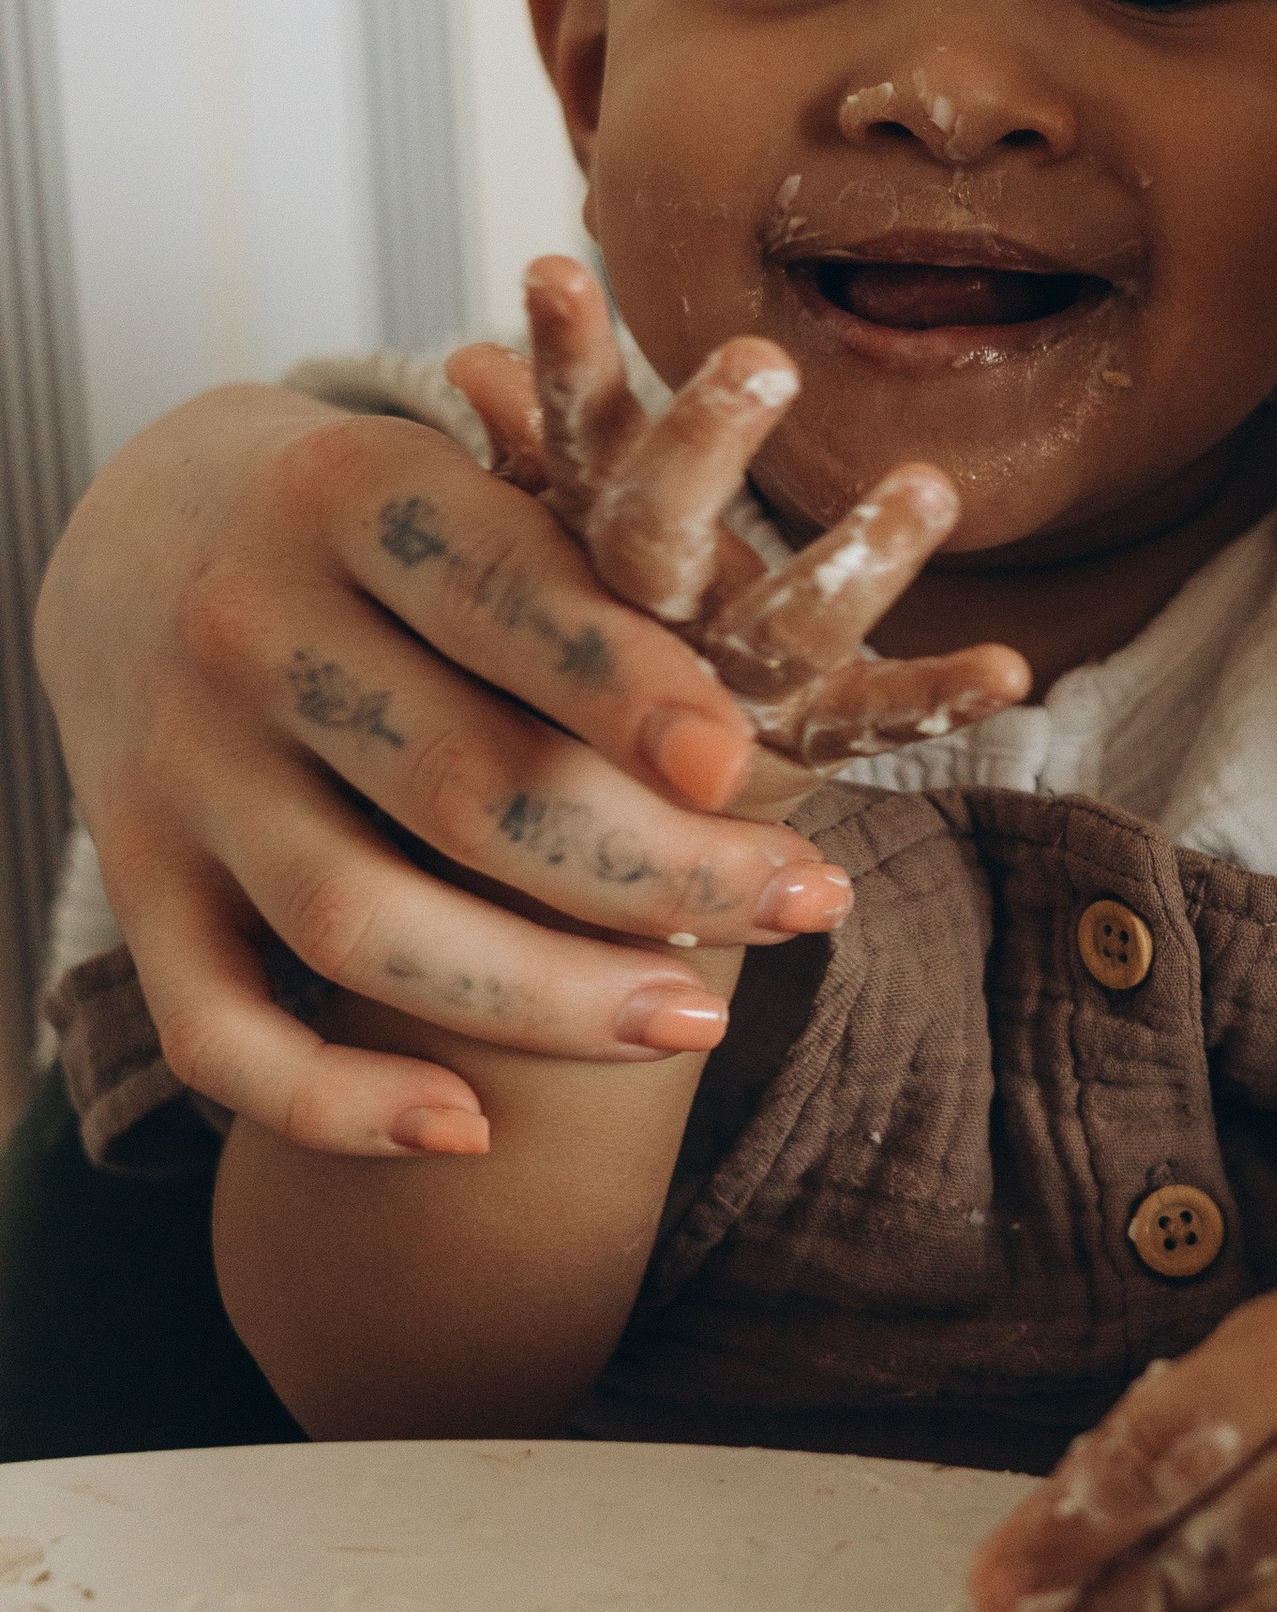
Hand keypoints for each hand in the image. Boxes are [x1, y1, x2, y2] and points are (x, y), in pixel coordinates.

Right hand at [34, 381, 852, 1158]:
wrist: (135, 543)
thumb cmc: (381, 530)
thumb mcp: (466, 477)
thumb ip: (591, 555)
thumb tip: (767, 668)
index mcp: (346, 494)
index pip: (500, 599)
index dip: (626, 689)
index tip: (746, 769)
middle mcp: (247, 630)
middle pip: (461, 785)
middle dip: (655, 869)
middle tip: (807, 906)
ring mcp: (183, 770)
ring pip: (360, 924)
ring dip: (546, 998)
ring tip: (701, 1019)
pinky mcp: (139, 888)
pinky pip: (217, 1031)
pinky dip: (334, 1104)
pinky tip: (467, 1133)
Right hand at [448, 260, 1028, 793]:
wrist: (589, 815)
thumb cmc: (575, 651)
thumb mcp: (542, 543)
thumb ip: (531, 459)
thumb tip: (474, 362)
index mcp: (584, 549)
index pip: (569, 442)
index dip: (562, 362)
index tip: (555, 267)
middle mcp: (646, 619)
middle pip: (655, 534)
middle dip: (703, 446)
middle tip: (761, 359)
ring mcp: (723, 686)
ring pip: (779, 628)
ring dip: (859, 558)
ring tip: (930, 485)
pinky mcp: (798, 740)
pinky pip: (869, 722)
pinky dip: (938, 697)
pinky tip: (1009, 669)